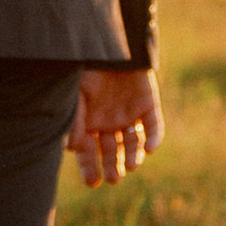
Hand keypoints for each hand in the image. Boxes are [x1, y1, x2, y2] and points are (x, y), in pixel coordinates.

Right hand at [69, 65, 161, 188]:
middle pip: (112, 152)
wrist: (110, 42)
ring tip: (132, 166)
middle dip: (113, 166)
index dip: (90, 168)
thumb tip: (73, 149)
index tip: (93, 182)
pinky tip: (149, 149)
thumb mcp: (75, 95)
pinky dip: (153, 138)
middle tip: (114, 178)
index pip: (89, 153)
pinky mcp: (148, 104)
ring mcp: (129, 114)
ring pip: (133, 143)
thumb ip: (75, 121)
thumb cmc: (86, 67)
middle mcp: (109, 122)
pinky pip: (153, 126)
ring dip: (133, 156)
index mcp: (89, 123)